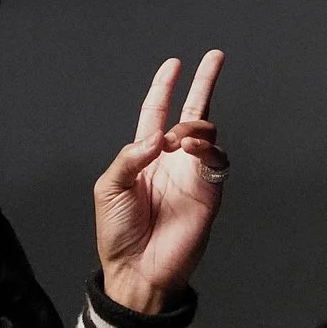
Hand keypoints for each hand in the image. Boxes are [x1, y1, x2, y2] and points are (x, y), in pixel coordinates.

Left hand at [94, 50, 227, 313]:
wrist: (137, 269)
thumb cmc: (117, 233)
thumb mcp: (109, 188)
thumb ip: (130, 157)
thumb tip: (157, 136)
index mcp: (146, 156)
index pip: (156, 112)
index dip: (164, 87)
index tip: (174, 63)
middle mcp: (172, 160)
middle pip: (192, 113)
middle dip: (204, 84)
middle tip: (214, 58)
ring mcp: (192, 174)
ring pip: (207, 133)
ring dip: (194, 125)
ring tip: (179, 138)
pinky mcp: (208, 191)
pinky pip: (217, 161)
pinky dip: (206, 148)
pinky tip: (189, 150)